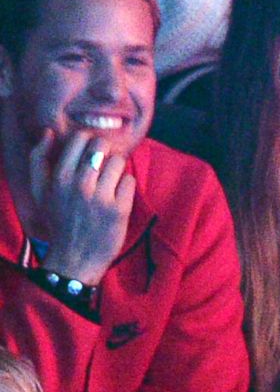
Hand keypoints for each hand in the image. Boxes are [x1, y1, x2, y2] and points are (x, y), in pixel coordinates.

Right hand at [30, 130, 134, 285]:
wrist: (74, 259)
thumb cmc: (58, 221)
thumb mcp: (39, 192)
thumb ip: (39, 160)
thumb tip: (49, 132)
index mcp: (58, 177)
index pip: (81, 138)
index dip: (89, 143)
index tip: (89, 156)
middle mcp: (79, 184)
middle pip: (103, 145)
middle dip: (105, 153)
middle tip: (102, 170)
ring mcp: (100, 197)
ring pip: (119, 161)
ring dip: (117, 170)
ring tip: (109, 185)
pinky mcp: (119, 209)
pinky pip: (130, 180)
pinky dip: (126, 187)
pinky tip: (116, 198)